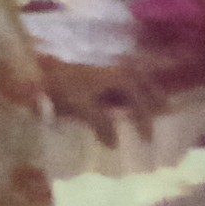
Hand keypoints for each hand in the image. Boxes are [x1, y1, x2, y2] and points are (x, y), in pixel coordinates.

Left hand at [36, 52, 160, 142]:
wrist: (38, 62)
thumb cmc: (61, 84)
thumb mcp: (80, 105)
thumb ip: (101, 123)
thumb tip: (115, 143)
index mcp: (120, 79)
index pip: (141, 102)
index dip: (145, 122)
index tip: (148, 139)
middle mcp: (119, 69)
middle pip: (145, 84)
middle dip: (156, 98)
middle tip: (166, 112)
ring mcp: (109, 65)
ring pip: (136, 77)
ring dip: (145, 89)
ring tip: (152, 101)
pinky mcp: (99, 65)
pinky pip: (123, 76)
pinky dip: (130, 85)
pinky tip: (126, 94)